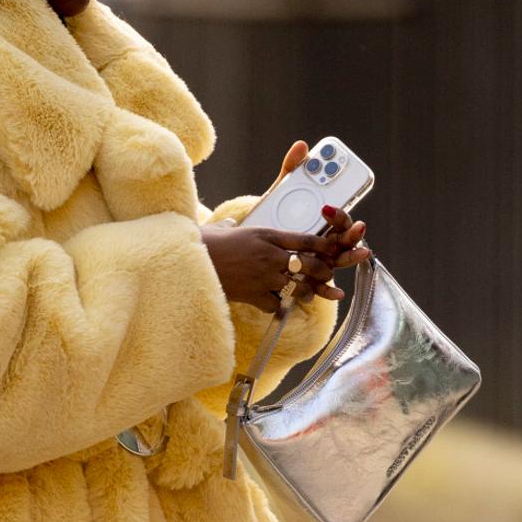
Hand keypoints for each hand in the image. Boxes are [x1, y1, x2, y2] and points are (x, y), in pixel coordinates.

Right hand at [200, 141, 371, 314]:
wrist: (187, 259)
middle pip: (308, 264)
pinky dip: (278, 305)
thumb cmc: (207, 241)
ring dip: (305, 291)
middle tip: (325, 273)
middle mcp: (268, 255)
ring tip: (308, 292)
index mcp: (266, 234)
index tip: (334, 248)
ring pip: (297, 286)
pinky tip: (279, 303)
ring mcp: (262, 276)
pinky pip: (275, 304)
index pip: (307, 239)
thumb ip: (245, 219)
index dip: (325, 246)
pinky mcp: (252, 295)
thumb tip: (238, 217)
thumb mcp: (230, 225)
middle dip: (321, 270)